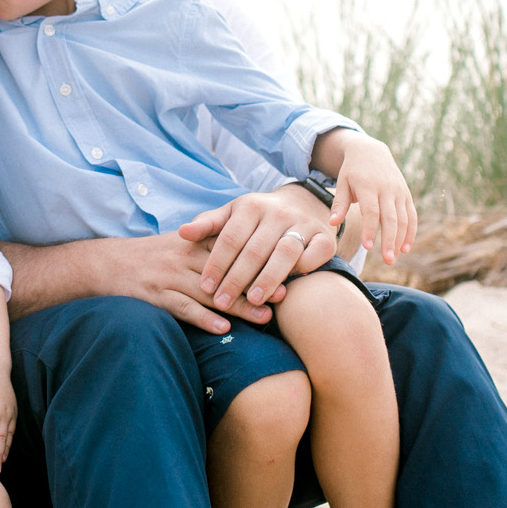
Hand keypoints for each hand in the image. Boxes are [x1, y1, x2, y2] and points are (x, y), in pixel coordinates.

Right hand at [111, 229, 273, 334]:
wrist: (105, 264)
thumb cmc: (149, 257)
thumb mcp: (178, 244)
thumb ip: (209, 246)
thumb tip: (247, 256)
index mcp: (192, 242)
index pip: (231, 247)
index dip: (259, 257)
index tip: (285, 267)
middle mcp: (183, 257)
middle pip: (226, 270)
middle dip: (256, 282)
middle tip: (283, 295)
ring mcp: (169, 277)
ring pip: (210, 292)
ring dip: (238, 306)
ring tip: (263, 318)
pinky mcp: (155, 296)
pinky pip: (183, 309)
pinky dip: (204, 319)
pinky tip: (223, 330)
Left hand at [178, 186, 336, 312]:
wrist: (302, 205)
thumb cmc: (257, 218)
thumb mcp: (232, 215)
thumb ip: (208, 225)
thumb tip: (182, 233)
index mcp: (251, 206)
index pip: (229, 238)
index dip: (216, 264)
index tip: (205, 286)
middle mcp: (278, 212)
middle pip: (254, 249)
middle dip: (237, 279)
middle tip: (223, 302)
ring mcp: (303, 224)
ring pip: (285, 253)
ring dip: (269, 278)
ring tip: (254, 300)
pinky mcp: (325, 237)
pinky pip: (316, 255)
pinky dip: (303, 270)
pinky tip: (288, 288)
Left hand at [329, 136, 417, 263]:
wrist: (371, 151)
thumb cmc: (352, 171)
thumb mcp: (342, 182)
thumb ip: (339, 203)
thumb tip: (332, 224)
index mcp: (368, 185)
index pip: (371, 211)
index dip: (370, 229)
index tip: (367, 247)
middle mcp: (386, 189)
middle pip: (391, 218)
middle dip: (389, 240)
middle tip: (387, 261)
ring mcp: (399, 192)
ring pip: (404, 219)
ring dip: (400, 240)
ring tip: (393, 258)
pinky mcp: (406, 195)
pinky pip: (412, 215)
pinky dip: (411, 232)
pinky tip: (405, 248)